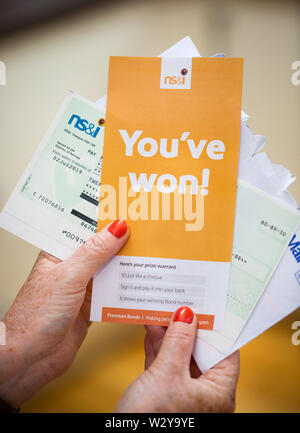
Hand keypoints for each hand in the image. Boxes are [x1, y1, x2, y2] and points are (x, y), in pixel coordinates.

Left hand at [0, 219, 128, 407]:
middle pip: (100, 249)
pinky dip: (125, 288)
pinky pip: (112, 292)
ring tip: (147, 252)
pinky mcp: (90, 307)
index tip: (126, 210)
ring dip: (125, 265)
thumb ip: (95, 252)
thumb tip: (118, 228)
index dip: (104, 219)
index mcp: (58, 253)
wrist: (30, 358)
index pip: (84, 229)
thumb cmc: (35, 317)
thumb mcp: (69, 276)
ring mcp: (81, 288)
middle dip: (120, 242)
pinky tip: (139, 281)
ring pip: (108, 270)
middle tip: (144, 230)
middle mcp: (71, 268)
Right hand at [116, 307, 239, 411]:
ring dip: (169, 334)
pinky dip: (158, 347)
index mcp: (218, 392)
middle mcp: (204, 393)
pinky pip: (165, 365)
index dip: (216, 326)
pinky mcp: (164, 395)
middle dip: (187, 326)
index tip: (207, 304)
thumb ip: (177, 342)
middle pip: (200, 351)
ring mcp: (183, 394)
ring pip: (180, 356)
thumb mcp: (167, 375)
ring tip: (161, 311)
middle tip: (179, 302)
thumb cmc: (153, 421)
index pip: (225, 350)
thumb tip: (186, 315)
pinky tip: (152, 329)